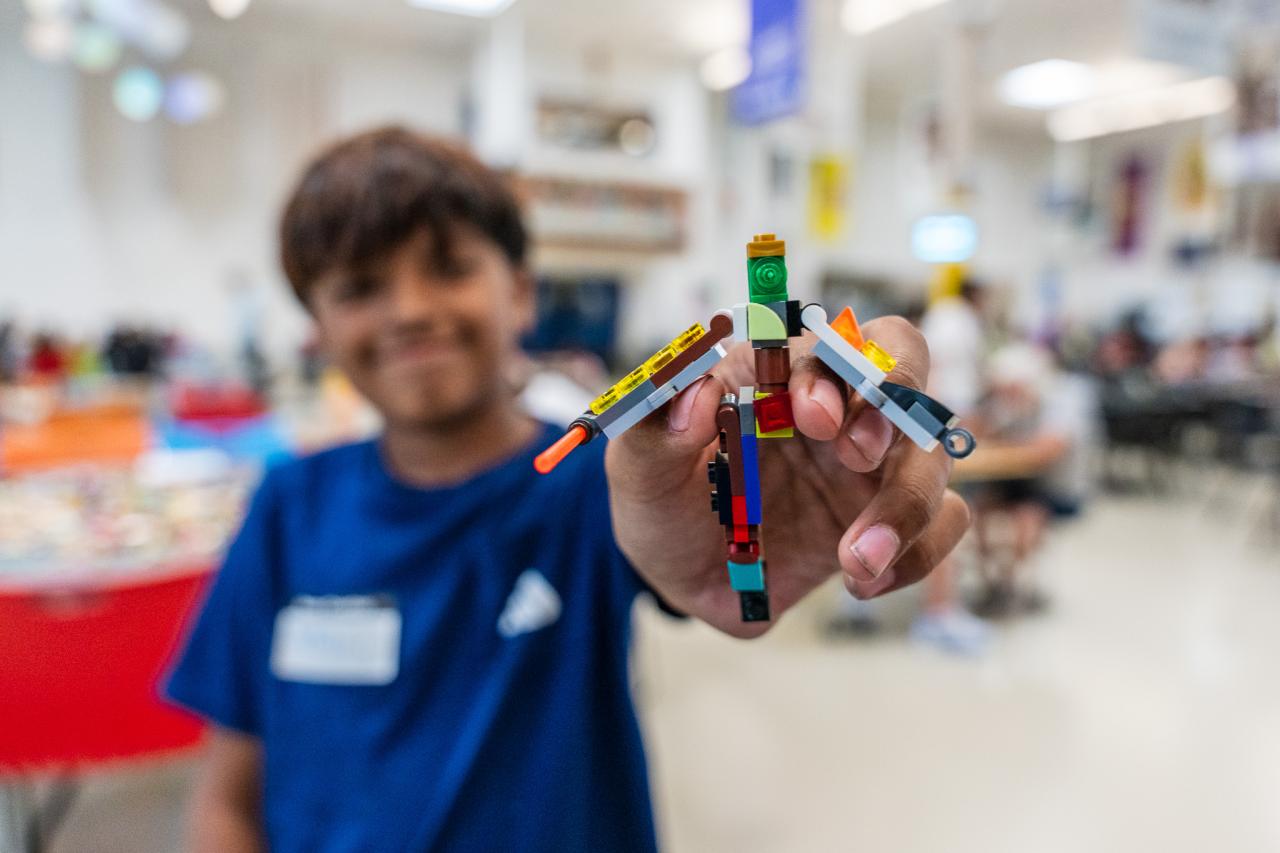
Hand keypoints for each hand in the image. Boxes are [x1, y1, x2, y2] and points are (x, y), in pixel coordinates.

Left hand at [606, 316, 970, 636]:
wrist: (684, 579)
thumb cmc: (664, 506)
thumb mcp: (637, 474)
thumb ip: (653, 433)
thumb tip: (695, 395)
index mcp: (775, 376)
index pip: (826, 341)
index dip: (829, 369)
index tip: (810, 417)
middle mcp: (833, 408)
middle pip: (903, 368)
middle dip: (890, 407)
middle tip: (855, 458)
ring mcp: (869, 465)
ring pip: (932, 454)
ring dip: (907, 505)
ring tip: (855, 560)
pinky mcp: (889, 518)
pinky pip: (943, 521)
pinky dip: (918, 552)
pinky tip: (865, 580)